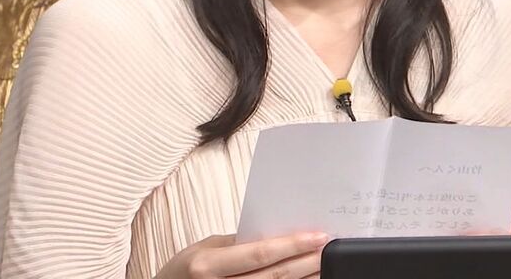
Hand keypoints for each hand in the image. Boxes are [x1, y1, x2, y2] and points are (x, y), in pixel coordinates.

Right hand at [159, 232, 329, 278]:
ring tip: (324, 267)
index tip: (318, 236)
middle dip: (306, 262)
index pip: (259, 254)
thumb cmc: (181, 272)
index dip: (293, 245)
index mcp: (206, 266)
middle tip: (329, 249)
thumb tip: (276, 237)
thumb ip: (237, 244)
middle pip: (274, 277)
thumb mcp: (202, 250)